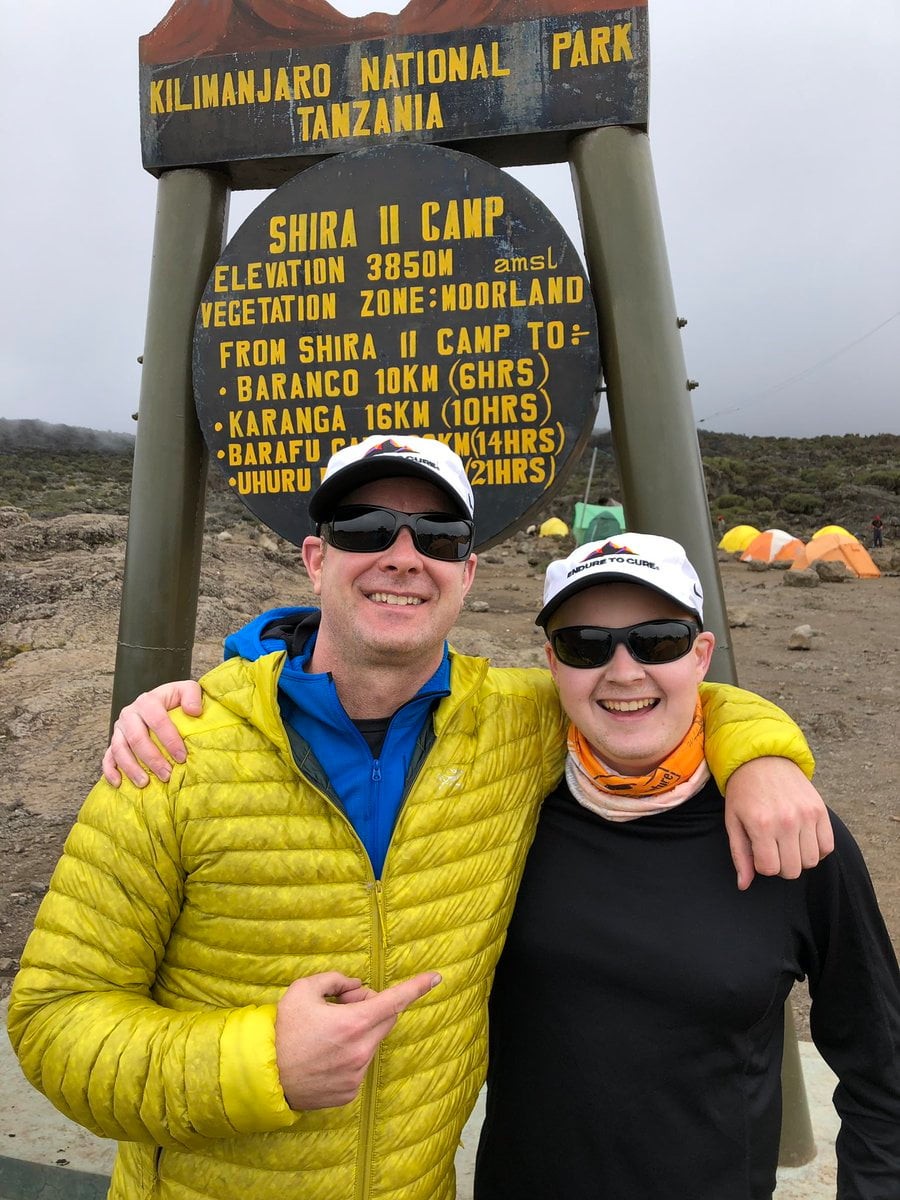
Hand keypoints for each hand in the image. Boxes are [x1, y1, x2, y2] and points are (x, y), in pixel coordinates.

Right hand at [102, 681, 202, 787]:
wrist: (160, 702)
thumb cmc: (175, 701)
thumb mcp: (186, 690)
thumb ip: (192, 694)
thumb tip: (194, 711)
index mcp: (147, 701)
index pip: (157, 720)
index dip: (169, 740)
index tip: (181, 757)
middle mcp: (129, 714)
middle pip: (137, 738)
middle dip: (152, 758)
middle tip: (166, 775)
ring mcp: (119, 729)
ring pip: (120, 749)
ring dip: (131, 768)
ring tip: (145, 783)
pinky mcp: (114, 741)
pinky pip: (107, 756)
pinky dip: (110, 770)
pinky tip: (118, 783)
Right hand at [275, 970, 441, 1109]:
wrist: (264, 1077)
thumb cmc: (283, 1030)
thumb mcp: (303, 990)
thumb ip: (335, 979)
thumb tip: (356, 986)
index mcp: (353, 1023)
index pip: (395, 1000)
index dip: (417, 986)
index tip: (436, 977)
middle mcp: (361, 1051)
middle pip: (386, 1019)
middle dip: (373, 1006)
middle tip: (344, 1004)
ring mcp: (357, 1074)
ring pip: (372, 1042)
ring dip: (360, 1032)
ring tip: (327, 1034)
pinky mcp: (350, 1092)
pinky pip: (360, 1065)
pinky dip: (350, 1054)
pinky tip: (324, 1056)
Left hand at [723, 757, 834, 890]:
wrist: (762, 759)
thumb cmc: (744, 792)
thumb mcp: (733, 821)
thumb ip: (740, 855)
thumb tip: (744, 885)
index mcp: (761, 825)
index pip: (770, 869)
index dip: (763, 865)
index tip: (758, 850)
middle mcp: (787, 822)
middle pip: (793, 870)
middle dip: (781, 865)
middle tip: (773, 848)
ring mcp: (807, 816)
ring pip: (812, 861)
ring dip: (799, 858)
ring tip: (787, 842)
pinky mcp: (821, 810)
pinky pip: (827, 847)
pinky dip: (817, 849)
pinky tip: (802, 838)